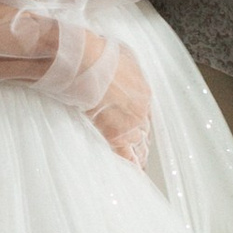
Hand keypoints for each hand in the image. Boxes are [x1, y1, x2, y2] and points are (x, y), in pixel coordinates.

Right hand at [87, 38, 152, 166]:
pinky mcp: (117, 137)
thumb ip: (124, 67)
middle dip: (143, 144)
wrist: (86, 62)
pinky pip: (127, 158)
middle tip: (142, 156)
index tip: (140, 133)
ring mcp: (131, 125)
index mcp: (143, 91)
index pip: (146, 115)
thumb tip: (120, 67)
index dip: (142, 126)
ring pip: (139, 148)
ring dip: (139, 158)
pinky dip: (131, 168)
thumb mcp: (120, 55)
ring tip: (139, 170)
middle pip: (145, 133)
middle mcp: (142, 110)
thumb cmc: (98, 55)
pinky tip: (133, 177)